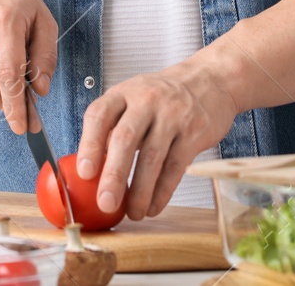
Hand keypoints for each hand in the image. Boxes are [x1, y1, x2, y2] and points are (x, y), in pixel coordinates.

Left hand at [75, 53, 238, 219]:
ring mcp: (172, 116)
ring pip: (152, 158)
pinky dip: (163, 191)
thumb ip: (112, 128)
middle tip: (105, 202)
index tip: (84, 173)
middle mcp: (146, 101)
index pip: (99, 115)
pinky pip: (175, 167)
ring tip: (132, 212)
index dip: (89, 145)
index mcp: (123, 93)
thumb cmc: (163, 96)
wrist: (209, 81)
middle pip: (125, 139)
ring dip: (140, 191)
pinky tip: (153, 206)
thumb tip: (91, 171)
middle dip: (113, 175)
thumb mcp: (132, 99)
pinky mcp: (194, 132)